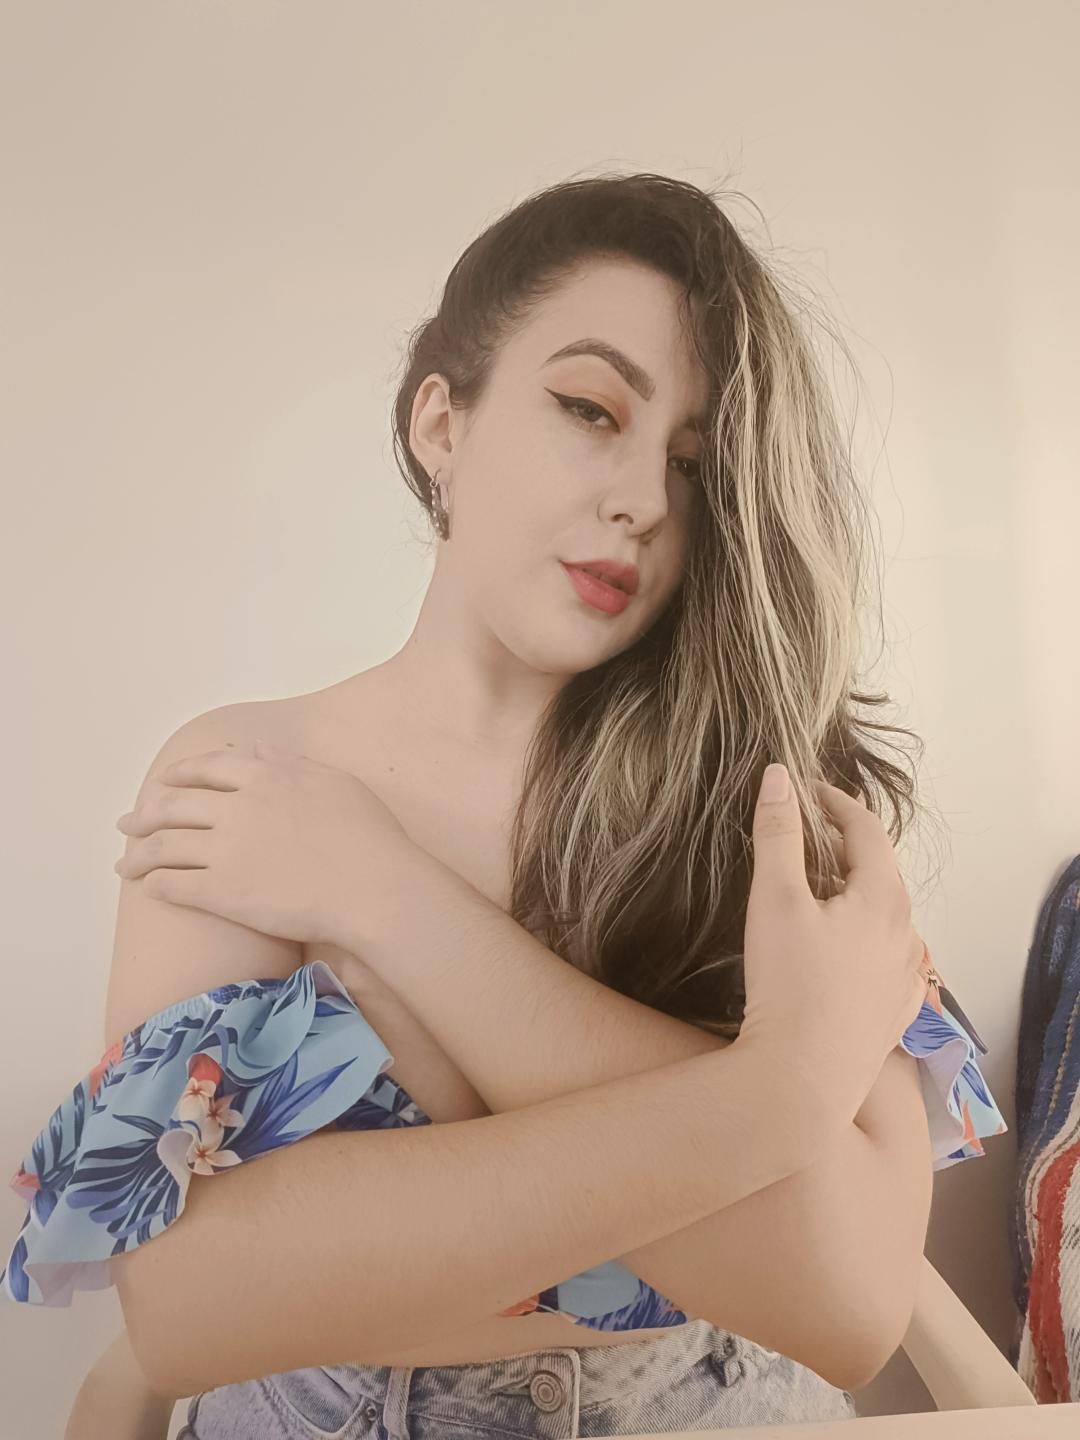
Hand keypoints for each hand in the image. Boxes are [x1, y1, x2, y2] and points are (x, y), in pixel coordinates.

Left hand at [113, 738, 413, 947]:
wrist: (372, 887)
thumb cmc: (367, 835)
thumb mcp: (334, 782)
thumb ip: (291, 763)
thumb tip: (258, 749)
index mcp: (264, 777)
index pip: (206, 768)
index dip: (179, 775)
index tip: (165, 783)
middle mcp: (236, 809)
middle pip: (174, 806)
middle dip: (145, 815)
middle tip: (128, 824)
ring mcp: (225, 851)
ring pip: (165, 847)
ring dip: (138, 854)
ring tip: (124, 863)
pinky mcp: (222, 893)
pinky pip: (174, 886)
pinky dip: (155, 885)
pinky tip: (148, 889)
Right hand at [734, 766, 931, 1132]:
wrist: (802, 1081)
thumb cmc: (788, 983)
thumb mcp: (774, 898)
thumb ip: (777, 832)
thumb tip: (778, 776)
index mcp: (882, 897)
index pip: (866, 830)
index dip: (836, 803)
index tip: (807, 790)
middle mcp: (906, 933)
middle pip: (879, 874)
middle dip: (845, 848)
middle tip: (806, 837)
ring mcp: (907, 979)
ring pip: (886, 920)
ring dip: (855, 897)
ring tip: (819, 895)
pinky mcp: (896, 1015)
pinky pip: (888, 961)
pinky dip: (865, 940)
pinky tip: (843, 953)